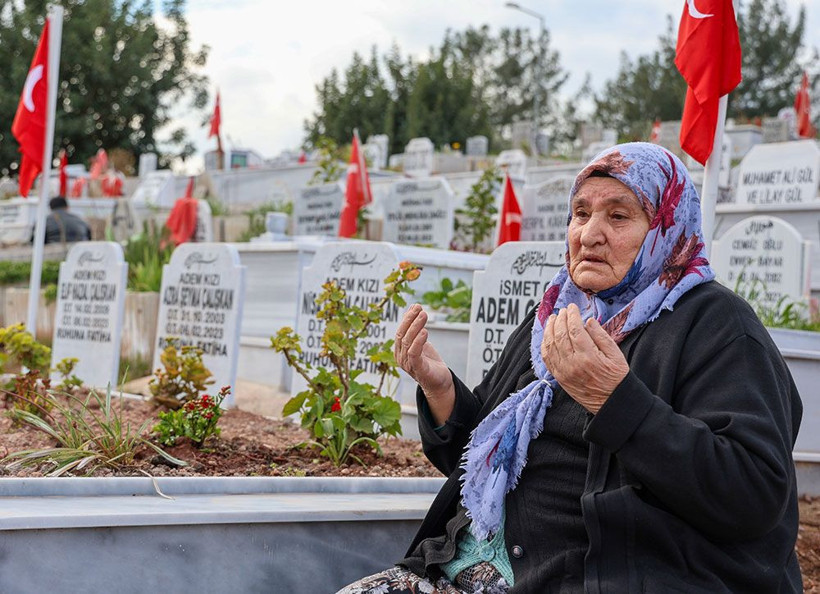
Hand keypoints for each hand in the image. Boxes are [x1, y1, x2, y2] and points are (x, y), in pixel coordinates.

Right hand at [394, 304, 454, 424]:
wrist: (439, 382)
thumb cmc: (429, 362)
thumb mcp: (421, 341)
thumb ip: (415, 327)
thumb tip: (413, 307)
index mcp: (400, 350)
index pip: (400, 331)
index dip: (407, 318)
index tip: (416, 306)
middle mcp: (400, 357)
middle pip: (401, 335)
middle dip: (410, 320)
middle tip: (420, 309)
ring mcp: (408, 364)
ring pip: (407, 342)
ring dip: (416, 326)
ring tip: (424, 315)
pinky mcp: (418, 369)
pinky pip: (414, 354)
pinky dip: (418, 342)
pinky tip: (424, 332)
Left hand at [541, 303, 628, 413]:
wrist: (611, 402)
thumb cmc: (616, 378)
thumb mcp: (616, 355)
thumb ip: (601, 336)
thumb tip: (588, 321)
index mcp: (589, 356)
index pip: (575, 330)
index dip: (572, 316)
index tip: (572, 307)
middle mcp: (573, 364)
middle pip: (560, 335)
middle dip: (560, 319)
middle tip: (563, 311)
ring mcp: (564, 371)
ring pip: (550, 345)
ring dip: (549, 329)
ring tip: (552, 318)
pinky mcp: (559, 377)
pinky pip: (546, 358)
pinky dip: (545, 344)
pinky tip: (547, 336)